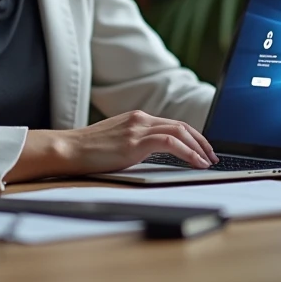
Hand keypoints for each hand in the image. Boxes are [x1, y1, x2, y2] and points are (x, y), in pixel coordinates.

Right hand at [61, 111, 218, 173]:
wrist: (68, 149)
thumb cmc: (88, 151)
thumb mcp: (116, 142)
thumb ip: (135, 142)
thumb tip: (153, 154)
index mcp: (136, 118)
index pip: (173, 123)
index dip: (193, 136)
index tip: (203, 149)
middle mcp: (140, 119)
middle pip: (182, 125)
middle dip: (202, 141)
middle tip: (212, 156)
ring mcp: (138, 129)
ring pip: (180, 131)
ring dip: (199, 147)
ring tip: (208, 162)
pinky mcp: (135, 142)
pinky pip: (171, 143)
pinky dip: (188, 152)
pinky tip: (196, 163)